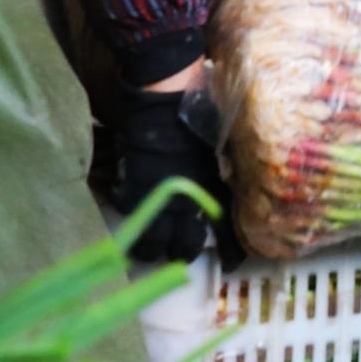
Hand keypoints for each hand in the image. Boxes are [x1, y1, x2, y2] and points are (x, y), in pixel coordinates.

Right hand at [100, 83, 226, 264]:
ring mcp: (153, 196)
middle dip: (181, 253)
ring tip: (151, 250)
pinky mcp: (130, 184)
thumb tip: (222, 190)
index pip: (223, 231)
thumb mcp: (216, 149)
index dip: (229, 250)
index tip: (232, 263)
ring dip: (152, 248)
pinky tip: (133, 214)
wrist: (164, 98)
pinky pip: (128, 211)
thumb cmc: (197, 116)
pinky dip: (131, 215)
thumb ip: (217, 174)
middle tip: (179, 254)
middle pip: (181, 245)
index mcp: (209, 190)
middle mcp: (183, 201)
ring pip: (150, 240)